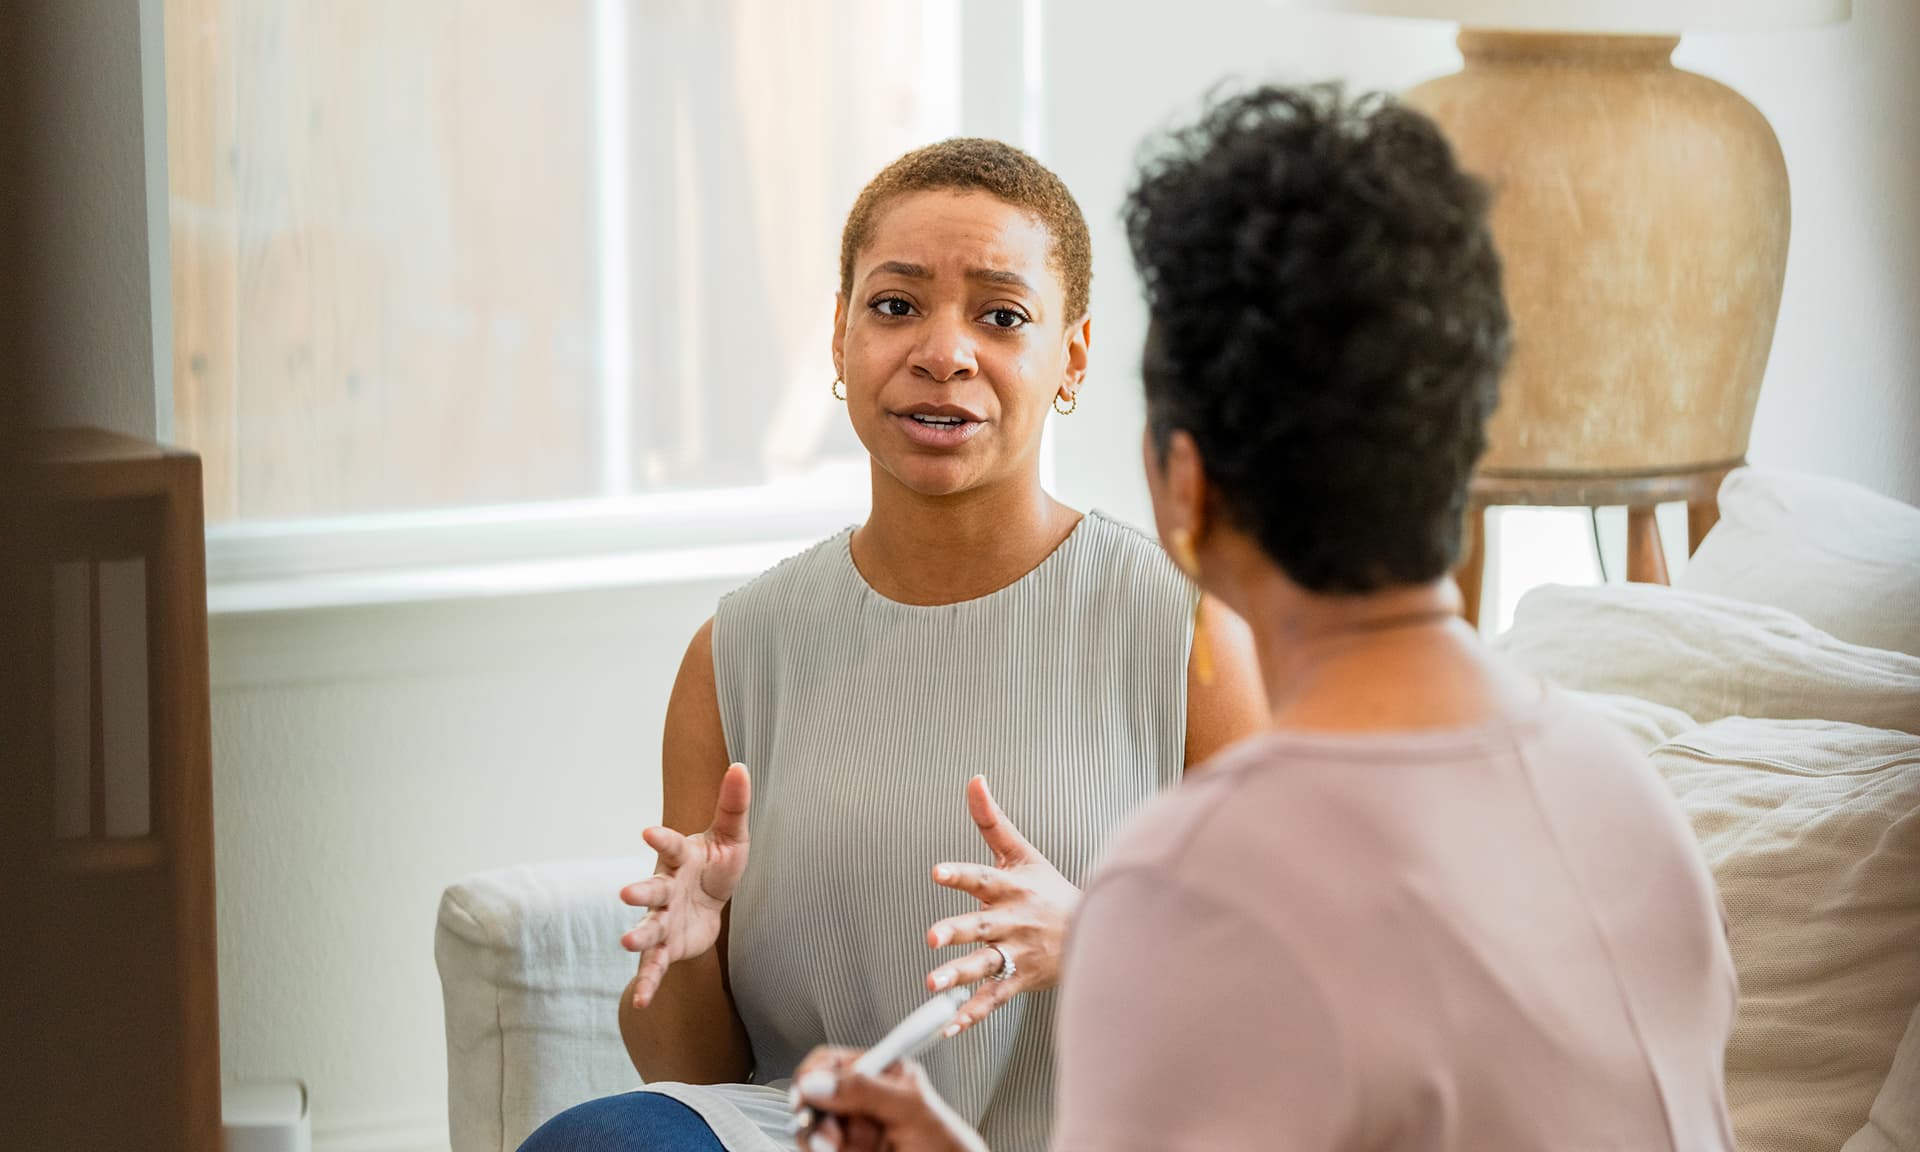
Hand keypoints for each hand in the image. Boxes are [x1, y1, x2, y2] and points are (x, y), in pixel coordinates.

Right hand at [619, 762, 751, 1007]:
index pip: (671, 845)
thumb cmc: (718, 862)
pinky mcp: (668, 946)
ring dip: (638, 935)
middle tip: (625, 894)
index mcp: (681, 857)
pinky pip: (655, 965)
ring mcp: (664, 918)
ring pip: (649, 927)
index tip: (648, 830)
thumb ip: (734, 803)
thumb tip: (741, 765)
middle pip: (652, 889)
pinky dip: (646, 983)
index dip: (662, 837)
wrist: (713, 899)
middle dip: (640, 891)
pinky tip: (639, 1002)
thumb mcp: (732, 834)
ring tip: (625, 943)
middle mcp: (666, 888)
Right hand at [789, 1046, 987, 1151]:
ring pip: (812, 1129)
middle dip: (814, 1115)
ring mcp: (851, 1130)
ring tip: (846, 1147)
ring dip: (821, 1140)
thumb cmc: (945, 1144)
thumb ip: (865, 1090)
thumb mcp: (910, 1108)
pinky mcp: (847, 1151)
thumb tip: (819, 1082)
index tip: (804, 1095)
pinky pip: (820, 1149)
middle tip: (829, 1133)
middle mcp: (860, 1100)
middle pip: (812, 1098)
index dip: (811, 1076)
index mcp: (878, 1074)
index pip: (829, 1063)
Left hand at [924, 775, 1079, 1035]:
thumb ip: (991, 819)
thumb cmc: (1048, 888)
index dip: (960, 874)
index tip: (936, 872)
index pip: (983, 878)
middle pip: (981, 926)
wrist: (1094, 931)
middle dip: (956, 931)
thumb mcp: (1023, 851)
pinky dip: (972, 1014)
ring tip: (931, 984)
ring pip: (985, 965)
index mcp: (1011, 888)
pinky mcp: (1020, 979)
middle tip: (931, 936)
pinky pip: (994, 999)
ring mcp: (1017, 952)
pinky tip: (949, 1025)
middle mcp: (1012, 921)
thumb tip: (974, 779)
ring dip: (959, 975)